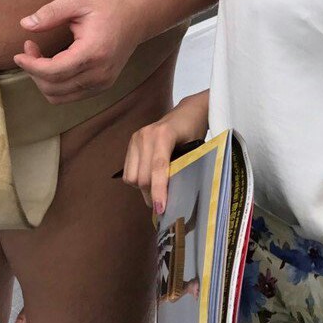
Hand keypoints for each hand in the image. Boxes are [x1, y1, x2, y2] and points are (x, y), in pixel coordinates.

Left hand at [14, 0, 144, 102]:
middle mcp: (100, 73)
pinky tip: (52, 63)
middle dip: (34, 71)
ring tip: (38, 56)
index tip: (18, 54)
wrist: (138, 14)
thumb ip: (52, 12)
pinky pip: (70, 95)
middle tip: (29, 47)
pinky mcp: (102, 84)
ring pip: (59, 96)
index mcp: (94, 52)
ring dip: (42, 80)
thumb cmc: (108, 3)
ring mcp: (103, 82)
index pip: (54, 72)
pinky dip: (54, 83)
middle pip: (53, 88)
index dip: (31, 66)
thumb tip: (25, 25)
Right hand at [122, 91, 209, 212]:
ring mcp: (136, 138)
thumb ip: (183, 168)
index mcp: (163, 135)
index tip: (161, 209)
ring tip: (156, 190)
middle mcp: (145, 135)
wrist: (188, 112)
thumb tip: (175, 197)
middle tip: (163, 205)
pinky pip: (128, 172)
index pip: (158, 168)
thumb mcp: (194, 148)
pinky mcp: (131, 142)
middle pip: (142, 177)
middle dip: (152, 195)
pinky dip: (137, 181)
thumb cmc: (194, 131)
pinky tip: (149, 179)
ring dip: (143, 189)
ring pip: (132, 177)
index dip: (159, 191)